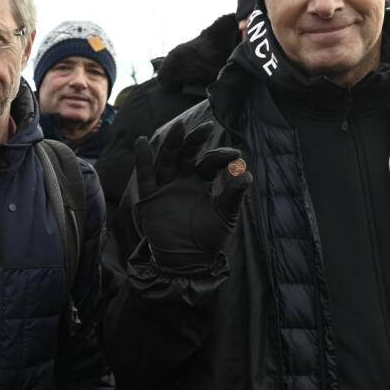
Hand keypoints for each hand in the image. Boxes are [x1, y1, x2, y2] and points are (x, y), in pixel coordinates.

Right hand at [134, 121, 252, 268]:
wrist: (187, 262)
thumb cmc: (207, 239)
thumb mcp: (225, 217)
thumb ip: (233, 197)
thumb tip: (247, 174)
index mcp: (200, 184)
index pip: (208, 163)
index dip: (220, 157)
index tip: (235, 154)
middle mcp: (182, 181)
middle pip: (186, 154)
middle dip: (195, 140)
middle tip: (207, 127)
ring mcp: (165, 188)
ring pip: (167, 160)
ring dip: (172, 144)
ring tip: (179, 127)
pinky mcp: (151, 199)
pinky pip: (145, 177)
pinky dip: (142, 160)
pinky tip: (142, 142)